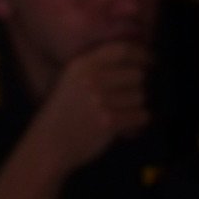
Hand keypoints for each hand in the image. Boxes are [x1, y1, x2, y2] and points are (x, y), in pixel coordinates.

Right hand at [34, 40, 150, 173]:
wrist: (47, 148)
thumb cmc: (61, 116)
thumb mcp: (71, 80)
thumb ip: (97, 66)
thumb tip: (138, 59)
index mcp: (82, 65)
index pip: (123, 50)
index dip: (141, 55)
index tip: (150, 62)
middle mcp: (92, 80)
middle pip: (137, 74)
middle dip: (137, 87)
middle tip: (127, 100)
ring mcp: (100, 101)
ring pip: (140, 96)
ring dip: (135, 107)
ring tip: (120, 115)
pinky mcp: (109, 122)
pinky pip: (141, 116)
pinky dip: (137, 122)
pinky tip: (125, 127)